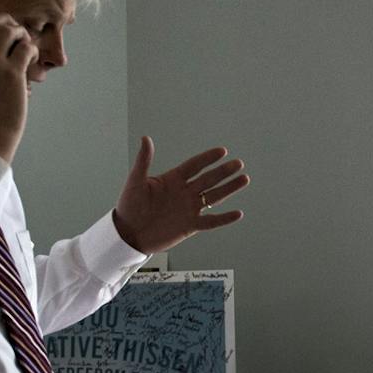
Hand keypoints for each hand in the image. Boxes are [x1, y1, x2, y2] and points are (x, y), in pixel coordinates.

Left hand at [111, 136, 247, 253]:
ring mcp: (189, 209)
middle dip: (224, 171)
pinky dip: (224, 218)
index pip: (195, 166)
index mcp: (173, 179)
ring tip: (244, 179)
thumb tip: (146, 138)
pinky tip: (238, 213)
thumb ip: (143, 161)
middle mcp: (184, 192)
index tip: (222, 151)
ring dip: (229, 189)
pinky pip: (210, 221)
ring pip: (214, 196)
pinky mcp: (190, 226)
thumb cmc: (129, 206)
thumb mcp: (135, 182)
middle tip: (238, 163)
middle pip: (209, 179)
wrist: (128, 234)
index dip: (208, 158)